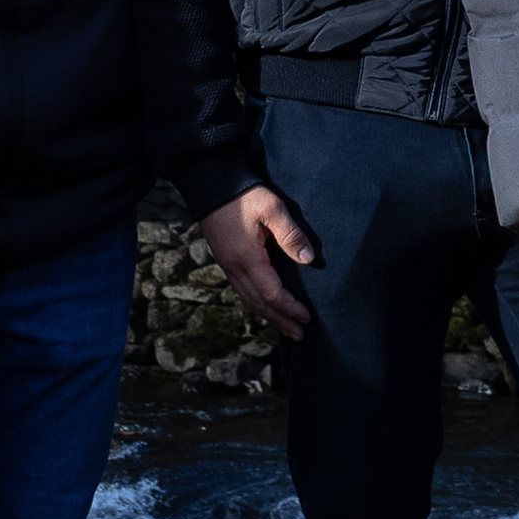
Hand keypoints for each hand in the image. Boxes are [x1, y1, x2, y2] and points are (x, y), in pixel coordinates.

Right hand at [196, 186, 316, 341]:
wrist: (210, 183)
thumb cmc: (244, 194)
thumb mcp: (272, 209)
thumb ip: (290, 234)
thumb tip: (308, 260)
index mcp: (247, 258)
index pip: (271, 293)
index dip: (290, 308)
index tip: (307, 317)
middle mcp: (234, 268)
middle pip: (259, 303)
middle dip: (280, 320)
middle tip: (300, 335)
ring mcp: (227, 265)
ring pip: (248, 299)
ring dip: (268, 316)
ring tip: (286, 327)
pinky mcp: (225, 260)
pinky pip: (241, 290)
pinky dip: (256, 303)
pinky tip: (264, 306)